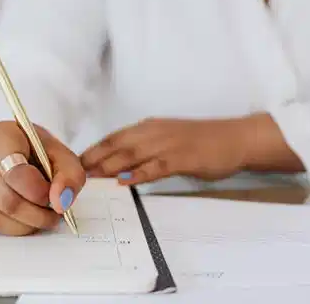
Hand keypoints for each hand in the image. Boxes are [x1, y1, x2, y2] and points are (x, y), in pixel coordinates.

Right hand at [0, 121, 85, 235]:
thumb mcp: (61, 156)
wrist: (12, 149)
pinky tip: (21, 217)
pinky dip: (9, 227)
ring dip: (23, 225)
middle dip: (36, 214)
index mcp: (1, 136)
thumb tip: (61, 203)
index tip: (52, 195)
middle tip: (53, 213)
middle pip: (6, 200)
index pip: (14, 171)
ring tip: (39, 216)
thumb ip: (69, 176)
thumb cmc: (36, 152)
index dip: (38, 191)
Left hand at [80, 114, 303, 184]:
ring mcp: (168, 144)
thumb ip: (146, 151)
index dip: (93, 149)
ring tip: (90, 178)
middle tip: (73, 174)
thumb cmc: (203, 142)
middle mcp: (154, 132)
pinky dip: (139, 173)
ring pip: (132, 153)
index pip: (114, 137)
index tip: (74, 162)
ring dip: (108, 166)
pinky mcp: (183, 157)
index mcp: (149, 127)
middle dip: (93, 159)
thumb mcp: (169, 141)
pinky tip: (125, 181)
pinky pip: (157, 166)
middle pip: (116, 144)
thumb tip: (121, 166)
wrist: (236, 138)